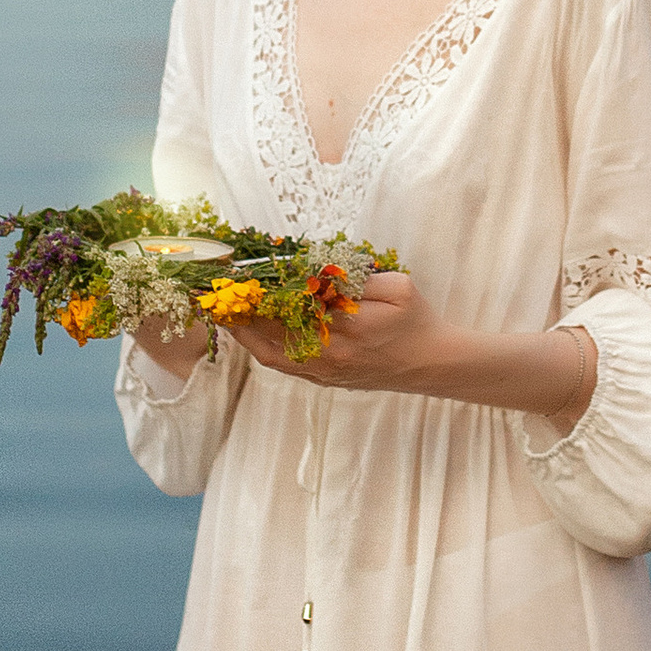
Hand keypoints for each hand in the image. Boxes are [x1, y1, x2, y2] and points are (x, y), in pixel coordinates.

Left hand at [215, 269, 446, 394]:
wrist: (431, 363)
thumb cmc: (416, 320)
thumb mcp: (397, 288)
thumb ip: (357, 279)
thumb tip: (318, 271)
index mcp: (350, 326)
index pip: (296, 302)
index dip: (267, 286)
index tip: (244, 270)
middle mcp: (331, 353)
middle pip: (275, 327)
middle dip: (246, 306)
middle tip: (220, 286)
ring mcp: (324, 370)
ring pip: (270, 351)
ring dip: (243, 329)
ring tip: (220, 309)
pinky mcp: (322, 379)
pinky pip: (281, 365)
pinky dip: (257, 347)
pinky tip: (244, 332)